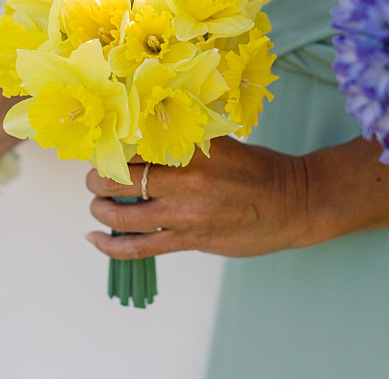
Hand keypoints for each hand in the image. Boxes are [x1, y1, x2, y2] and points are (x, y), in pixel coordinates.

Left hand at [83, 140, 313, 259]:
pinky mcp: (188, 240)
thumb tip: (136, 140)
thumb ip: (181, 141)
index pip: (131, 143)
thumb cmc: (258, 169)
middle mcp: (184, 179)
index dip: (108, 146)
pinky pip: (137, 248)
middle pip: (117, 178)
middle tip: (95, 175)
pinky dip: (110, 246)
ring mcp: (184, 214)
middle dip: (97, 177)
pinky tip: (95, 238)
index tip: (101, 145)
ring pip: (121, 215)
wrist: (294, 203)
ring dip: (99, 209)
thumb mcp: (219, 141)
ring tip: (97, 203)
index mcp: (190, 147)